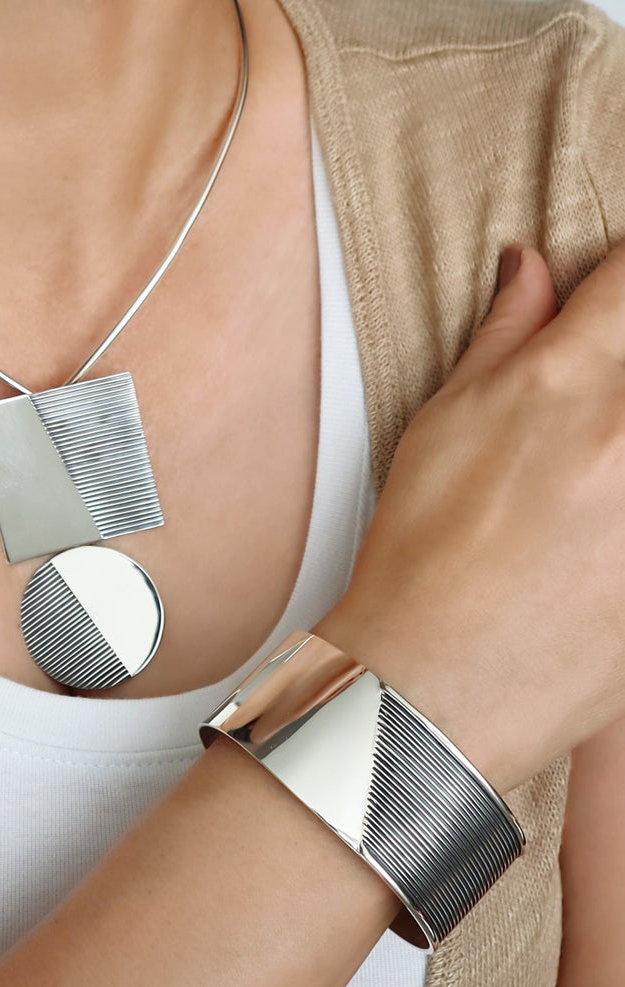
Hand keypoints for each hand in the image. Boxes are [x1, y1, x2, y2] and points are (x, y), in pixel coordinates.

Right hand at [313, 244, 624, 793]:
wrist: (439, 677)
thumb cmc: (421, 557)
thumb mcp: (441, 426)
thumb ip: (502, 336)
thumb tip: (529, 268)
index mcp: (568, 380)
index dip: (622, 275)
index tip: (612, 298)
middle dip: (620, 364)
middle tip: (583, 416)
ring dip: (618, 435)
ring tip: (583, 476)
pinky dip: (623, 497)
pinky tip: (600, 521)